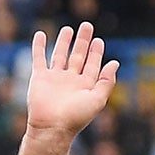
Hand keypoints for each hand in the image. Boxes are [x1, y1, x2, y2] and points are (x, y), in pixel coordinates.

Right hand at [25, 24, 119, 138]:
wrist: (51, 128)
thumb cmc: (76, 117)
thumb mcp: (97, 99)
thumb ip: (106, 81)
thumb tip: (115, 63)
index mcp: (85, 86)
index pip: (92, 65)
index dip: (96, 53)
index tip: (98, 41)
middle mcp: (70, 81)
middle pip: (78, 56)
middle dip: (83, 41)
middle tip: (87, 26)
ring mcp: (54, 78)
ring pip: (60, 55)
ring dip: (64, 42)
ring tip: (68, 29)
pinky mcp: (40, 78)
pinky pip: (39, 58)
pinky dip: (39, 46)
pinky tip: (41, 34)